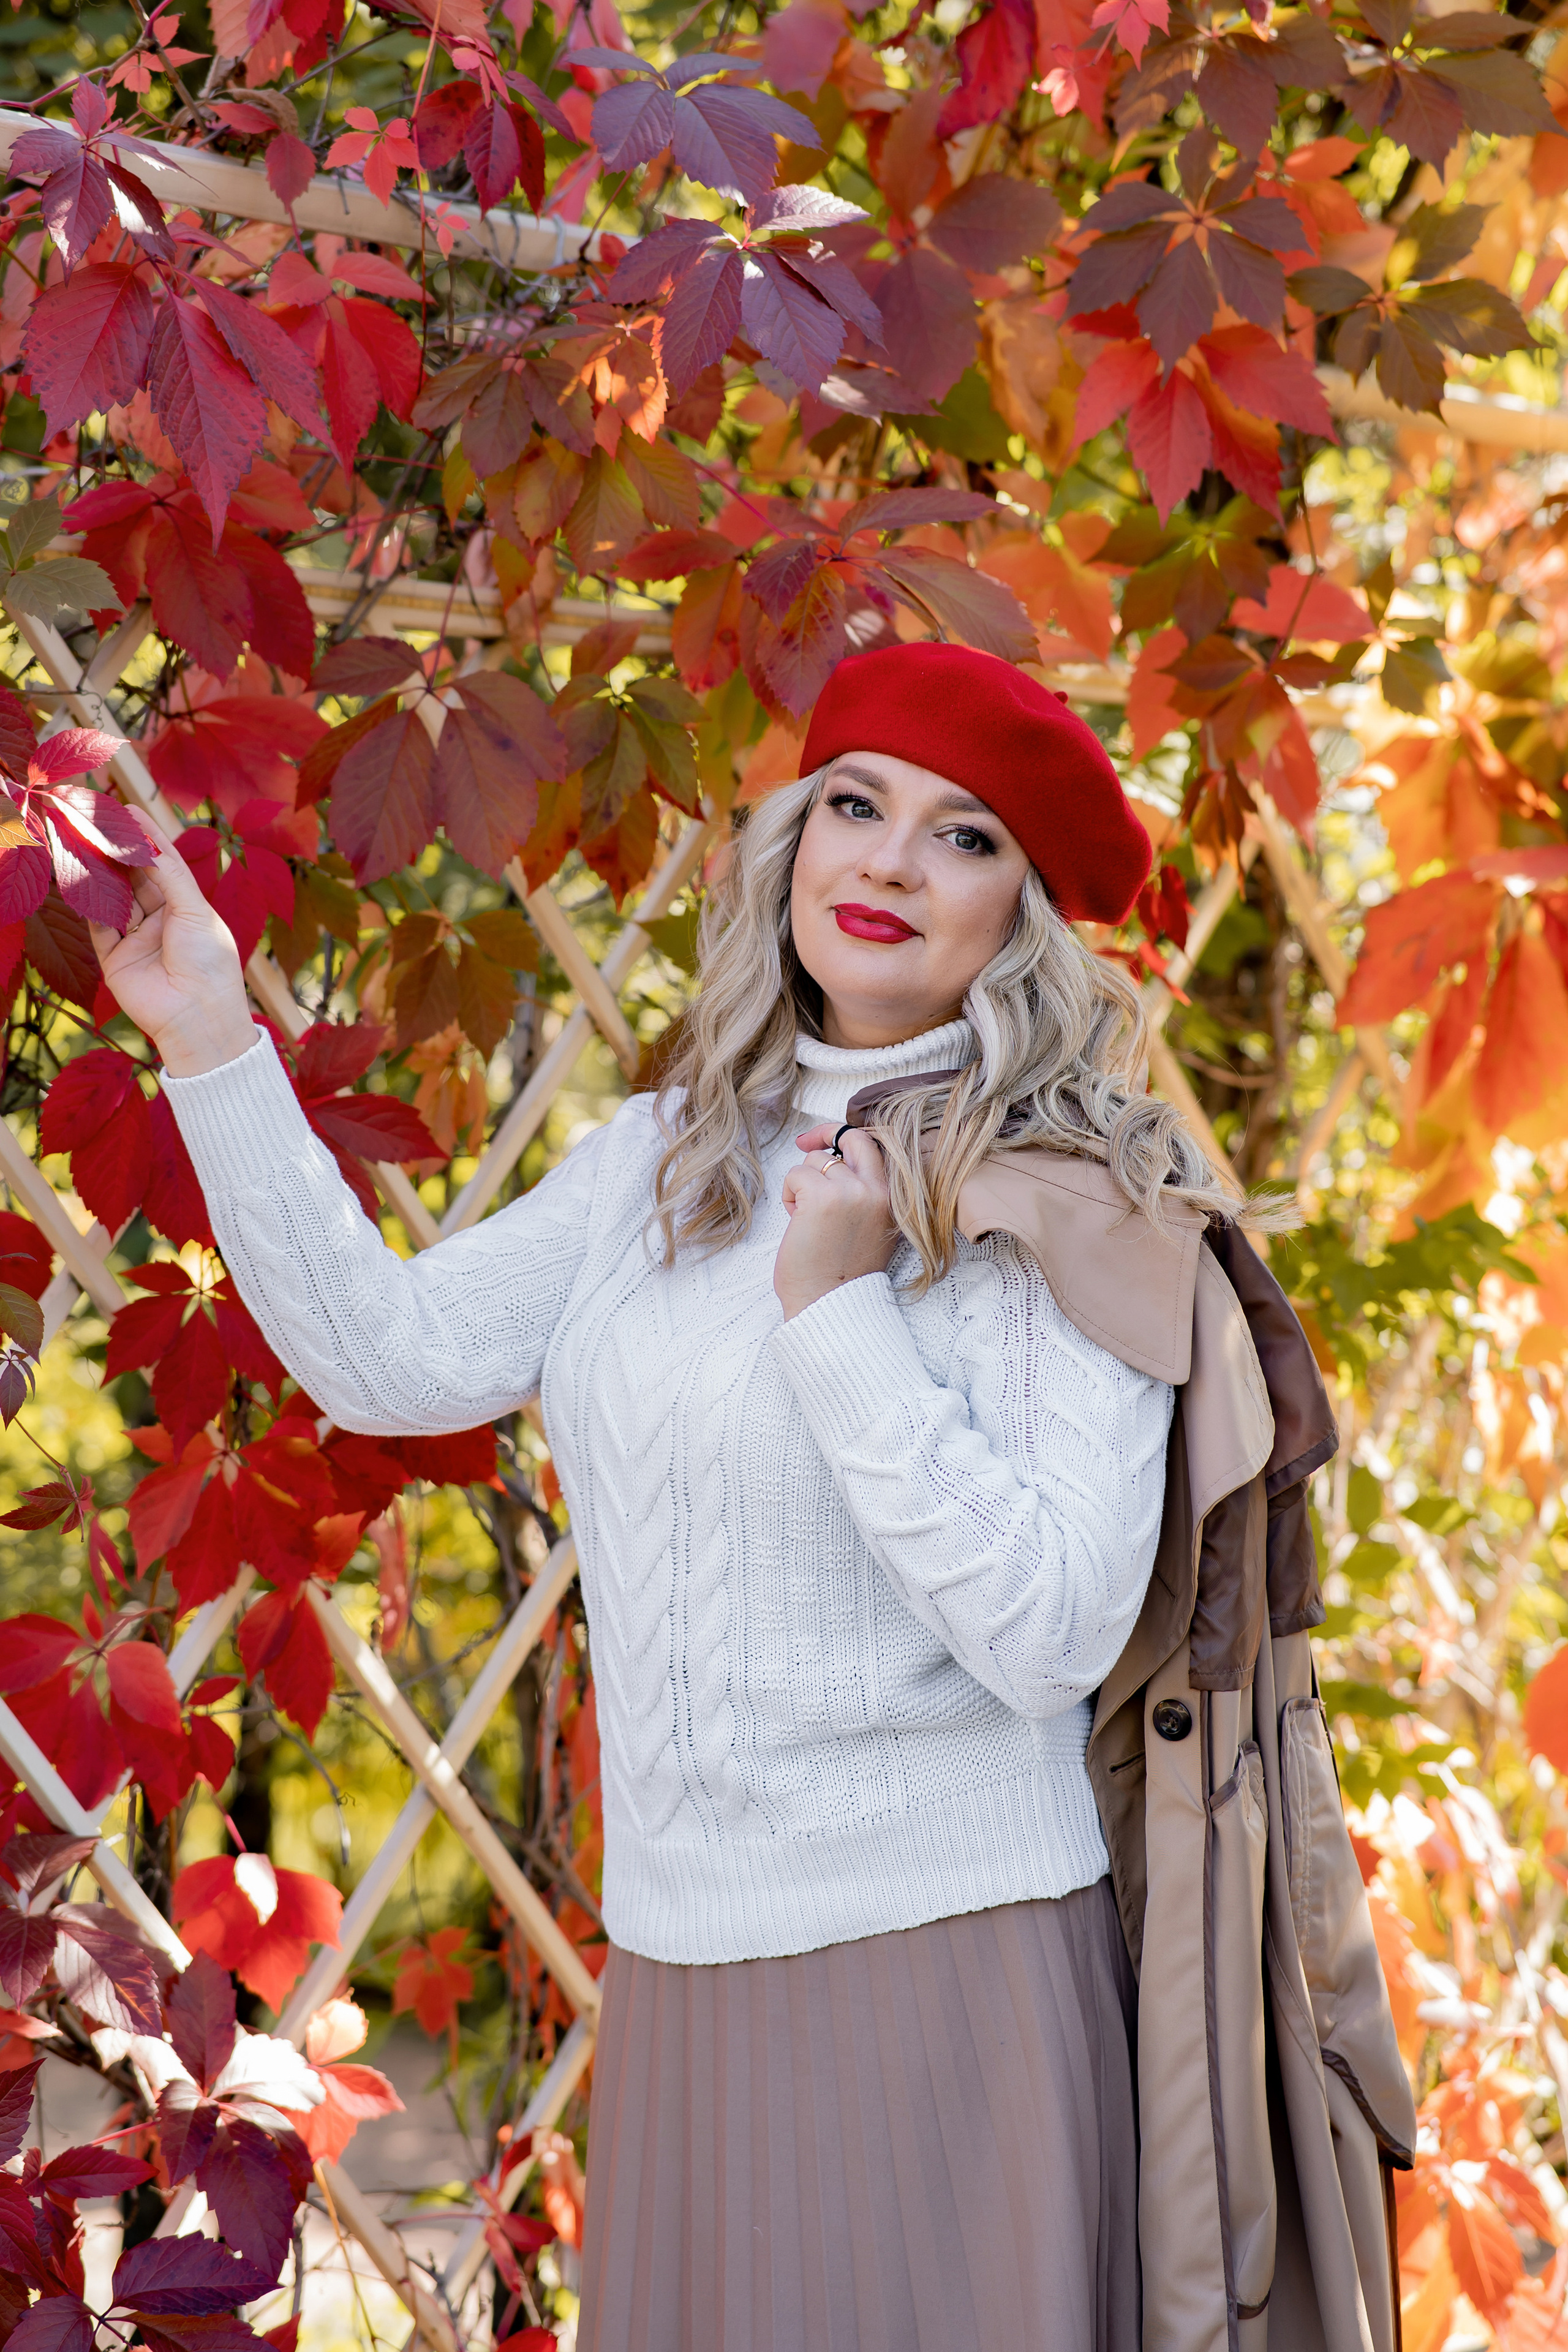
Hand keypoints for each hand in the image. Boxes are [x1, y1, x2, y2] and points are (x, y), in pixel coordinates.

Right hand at [88, 810, 255, 1076]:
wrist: (196, 1017)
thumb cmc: (208, 963)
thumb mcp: (196, 911)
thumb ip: (171, 876)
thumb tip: (149, 843)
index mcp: (187, 909)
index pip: (163, 865)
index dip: (147, 838)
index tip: (129, 810)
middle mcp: (160, 921)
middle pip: (135, 878)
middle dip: (119, 851)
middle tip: (99, 821)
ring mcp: (136, 939)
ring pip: (114, 897)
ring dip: (102, 873)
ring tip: (87, 842)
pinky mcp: (114, 958)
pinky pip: (98, 925)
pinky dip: (90, 905)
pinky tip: (82, 879)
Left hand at [774, 1122, 896, 1319]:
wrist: (829, 1306)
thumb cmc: (841, 1275)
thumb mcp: (870, 1229)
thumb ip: (864, 1195)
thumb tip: (835, 1160)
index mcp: (893, 1200)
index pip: (875, 1148)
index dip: (846, 1137)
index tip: (827, 1142)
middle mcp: (878, 1192)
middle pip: (853, 1138)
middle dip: (824, 1133)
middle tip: (803, 1143)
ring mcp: (852, 1192)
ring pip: (817, 1161)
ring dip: (803, 1185)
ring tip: (807, 1219)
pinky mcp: (822, 1198)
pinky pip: (796, 1175)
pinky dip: (789, 1195)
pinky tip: (796, 1222)